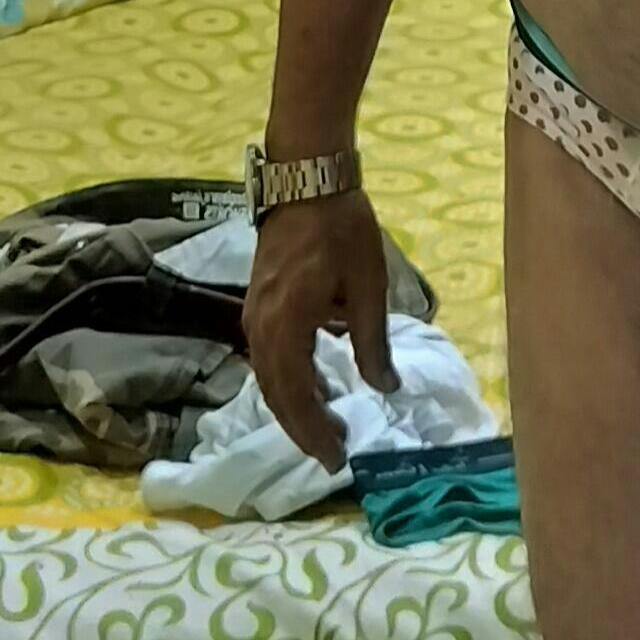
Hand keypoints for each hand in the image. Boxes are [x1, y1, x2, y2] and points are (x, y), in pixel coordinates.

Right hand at [243, 187, 399, 469]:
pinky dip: (288, 381)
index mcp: (285, 327)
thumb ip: (372, 342)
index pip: (296, 397)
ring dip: (295, 406)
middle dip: (303, 428)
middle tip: (333, 456)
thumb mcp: (367, 286)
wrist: (306, 179)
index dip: (315, 432)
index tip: (337, 459)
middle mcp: (260, 328)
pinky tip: (313, 385)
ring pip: (268, 378)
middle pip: (276, 394)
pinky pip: (268, 358)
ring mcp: (254, 315)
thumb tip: (385, 388)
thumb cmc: (341, 229)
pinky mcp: (257, 304)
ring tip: (327, 427)